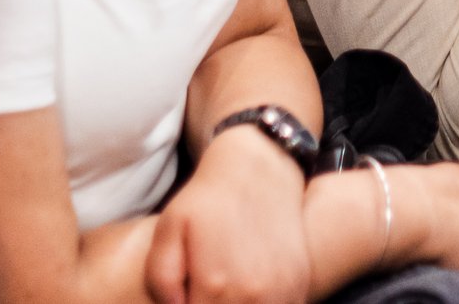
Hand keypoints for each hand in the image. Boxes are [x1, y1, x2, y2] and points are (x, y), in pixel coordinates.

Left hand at [146, 126, 310, 303]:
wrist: (261, 167)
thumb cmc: (209, 198)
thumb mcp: (169, 227)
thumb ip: (161, 276)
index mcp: (215, 285)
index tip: (188, 291)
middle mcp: (252, 295)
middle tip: (206, 286)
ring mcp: (281, 291)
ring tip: (225, 289)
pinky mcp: (298, 284)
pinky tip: (249, 289)